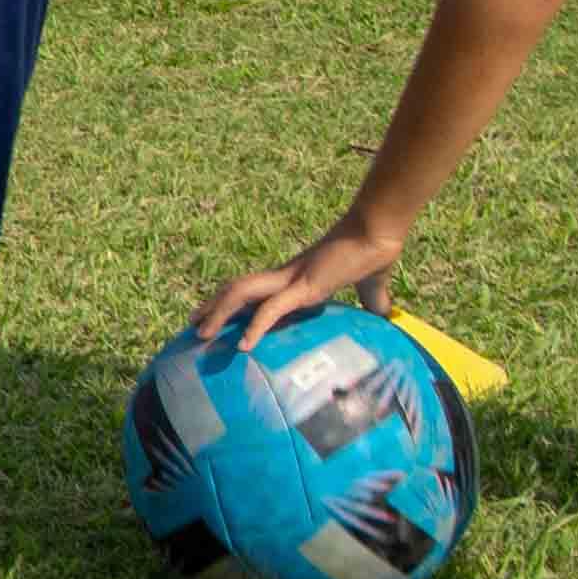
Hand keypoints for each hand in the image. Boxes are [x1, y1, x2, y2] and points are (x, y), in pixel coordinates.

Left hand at [193, 214, 405, 345]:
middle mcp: (286, 276)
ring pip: (242, 294)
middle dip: (212, 306)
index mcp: (295, 276)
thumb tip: (386, 313)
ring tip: (201, 335)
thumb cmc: (373, 252)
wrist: (379, 232)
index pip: (254, 289)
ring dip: (219, 313)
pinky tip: (244, 346)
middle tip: (192, 325)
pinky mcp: (305, 287)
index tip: (217, 317)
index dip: (233, 301)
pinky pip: (271, 308)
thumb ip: (373, 299)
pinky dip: (255, 326)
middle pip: (237, 289)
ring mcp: (292, 280)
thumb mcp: (371, 284)